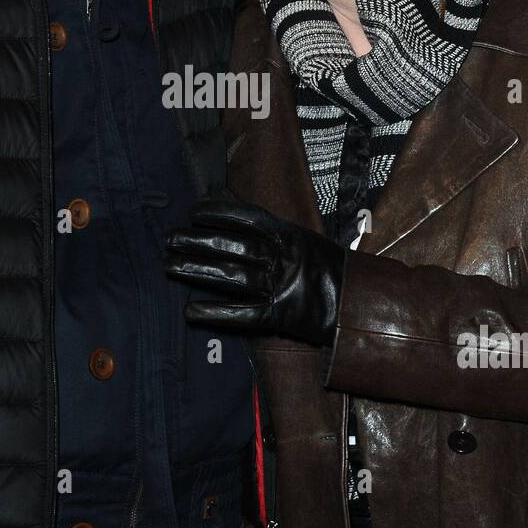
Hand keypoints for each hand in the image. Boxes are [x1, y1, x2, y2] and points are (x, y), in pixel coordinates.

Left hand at [164, 197, 346, 345]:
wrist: (358, 304)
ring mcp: (280, 287)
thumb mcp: (303, 239)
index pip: (248, 218)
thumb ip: (272, 231)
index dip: (219, 212)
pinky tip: (190, 312)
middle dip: (198, 241)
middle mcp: (282, 258)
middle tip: (169, 238)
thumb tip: (235, 216)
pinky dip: (216, 313)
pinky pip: (242, 314)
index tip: (193, 211)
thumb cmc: (328, 269)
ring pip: (232, 276)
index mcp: (289, 235)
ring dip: (198, 270)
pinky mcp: (279, 316)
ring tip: (169, 266)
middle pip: (233, 246)